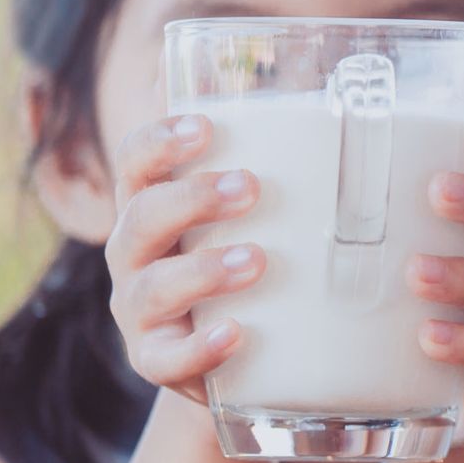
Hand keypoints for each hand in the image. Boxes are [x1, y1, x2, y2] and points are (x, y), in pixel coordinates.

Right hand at [106, 115, 262, 402]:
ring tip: (256, 260)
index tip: (204, 127)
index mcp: (150, 208)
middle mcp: (133, 255)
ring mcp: (139, 311)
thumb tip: (330, 101)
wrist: (234, 358)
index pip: (136, 164)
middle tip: (251, 187)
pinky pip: (166, 359)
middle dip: (193, 199)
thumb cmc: (243, 268)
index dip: (159, 142)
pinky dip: (199, 347)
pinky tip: (235, 333)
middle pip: (141, 218)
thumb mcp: (249, 219)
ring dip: (202, 271)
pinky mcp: (156, 361)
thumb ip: (270, 173)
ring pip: (152, 288)